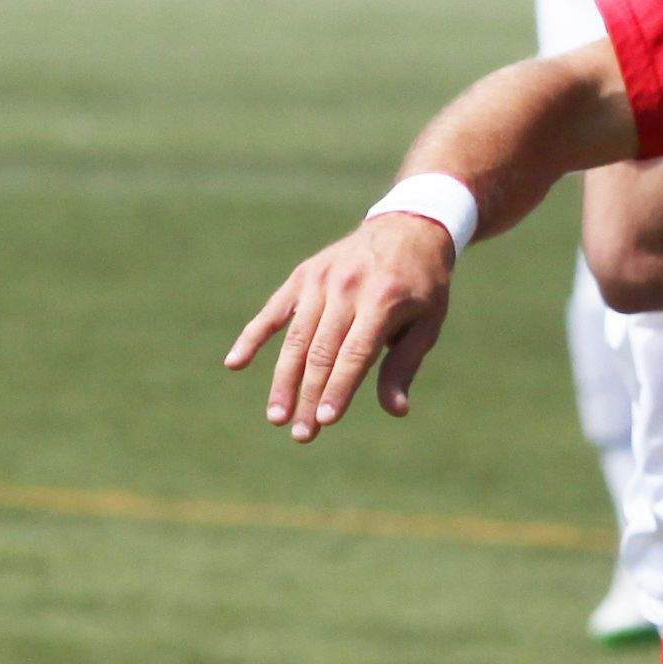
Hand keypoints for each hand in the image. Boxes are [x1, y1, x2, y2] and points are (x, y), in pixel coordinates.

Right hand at [227, 214, 457, 441]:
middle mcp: (347, 287)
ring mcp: (321, 280)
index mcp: (382, 299)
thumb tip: (395, 410)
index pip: (354, 354)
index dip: (338, 389)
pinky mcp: (304, 276)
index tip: (325, 421)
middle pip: (321, 352)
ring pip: (295, 338)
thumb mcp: (427, 323)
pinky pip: (274, 310)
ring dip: (283, 380)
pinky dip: (252, 336)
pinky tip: (235, 363)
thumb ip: (404, 364)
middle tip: (301, 435)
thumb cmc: (422, 286)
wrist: (406, 228)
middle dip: (309, 396)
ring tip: (276, 417)